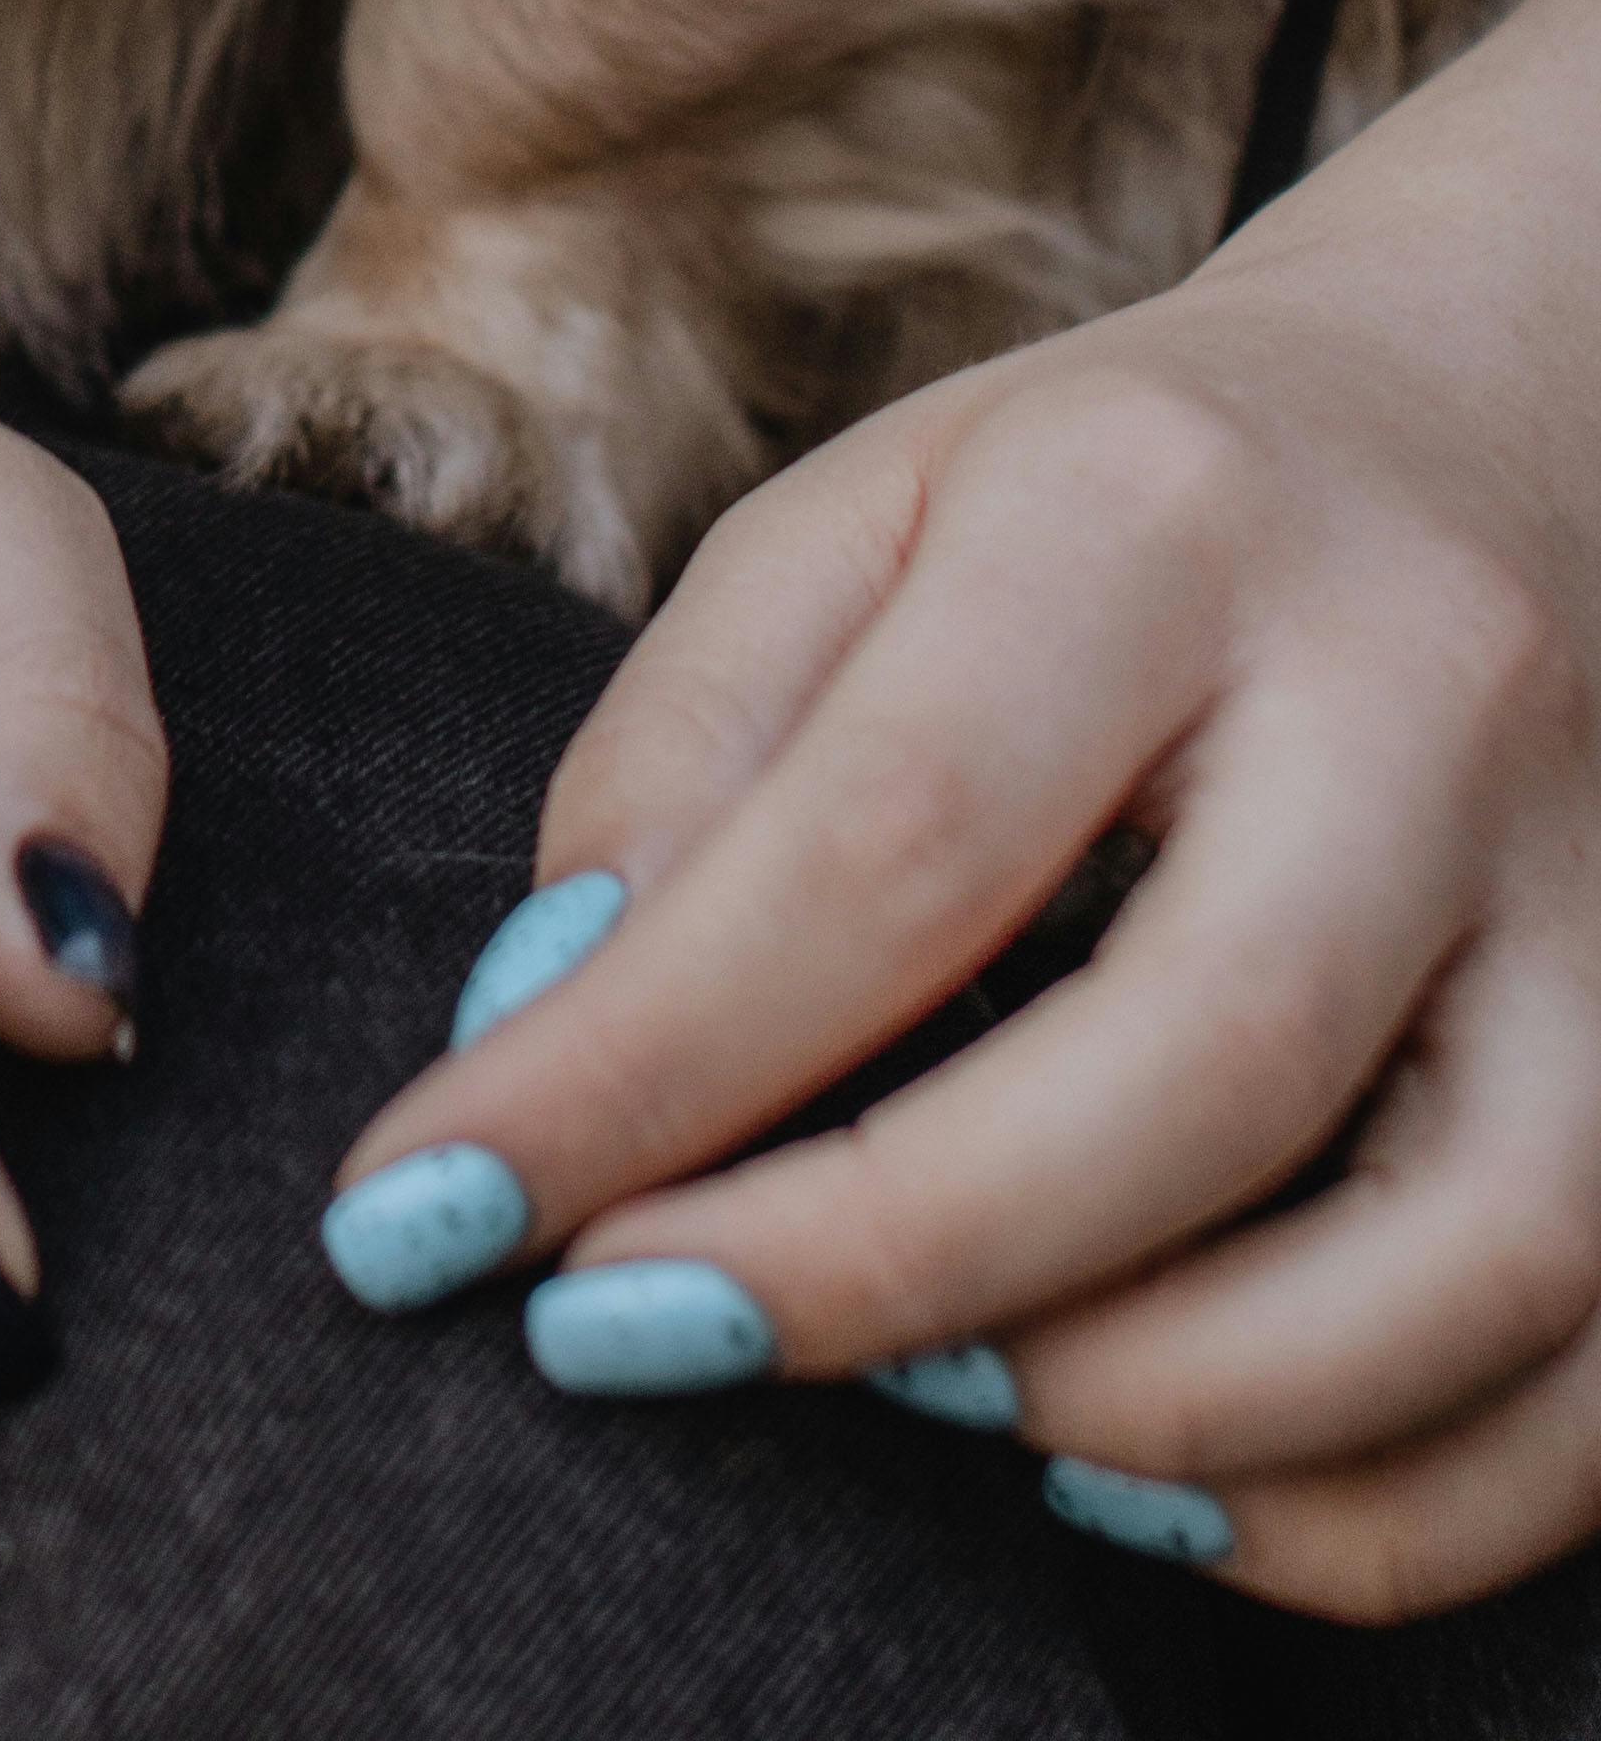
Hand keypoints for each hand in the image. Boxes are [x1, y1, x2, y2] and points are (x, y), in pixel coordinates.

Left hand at [323, 38, 1600, 1623]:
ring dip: (1151, 1406)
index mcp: (1165, 512)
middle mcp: (1425, 697)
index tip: (428, 1215)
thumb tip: (550, 1029)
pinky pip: (1587, 1400)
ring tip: (905, 1400)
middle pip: (1199, 1061)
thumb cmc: (1126, 496)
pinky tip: (1135, 1463)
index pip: (893, 831)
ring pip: (1461, 1268)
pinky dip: (1356, 1502)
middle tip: (627, 1337)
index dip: (642, 1062)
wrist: (1510, 411)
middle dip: (878, 1259)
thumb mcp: (867, 513)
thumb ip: (689, 752)